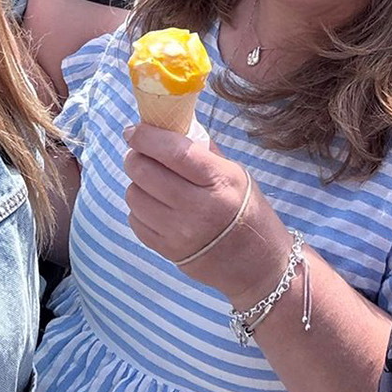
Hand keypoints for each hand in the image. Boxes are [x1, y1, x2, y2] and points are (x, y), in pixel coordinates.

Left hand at [123, 124, 289, 304]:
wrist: (258, 265)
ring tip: (151, 182)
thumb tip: (169, 126)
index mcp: (218, 182)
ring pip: (134, 195)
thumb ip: (202, 152)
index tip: (133, 129)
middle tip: (139, 153)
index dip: (146, 137)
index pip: (173, 152)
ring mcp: (179, 233)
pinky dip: (139, 208)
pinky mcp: (167, 251)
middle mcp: (197, 208)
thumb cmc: (247, 211)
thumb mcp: (235, 174)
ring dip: (136, 183)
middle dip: (135, 156)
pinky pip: (135, 220)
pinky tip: (155, 205)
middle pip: (145, 172)